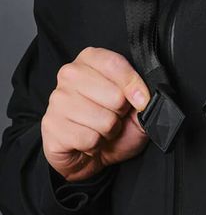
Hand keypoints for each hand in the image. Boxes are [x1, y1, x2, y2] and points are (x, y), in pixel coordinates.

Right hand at [41, 47, 150, 181]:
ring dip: (109, 131)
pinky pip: (88, 139)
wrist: (93, 154)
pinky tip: (88, 140)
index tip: (142, 101)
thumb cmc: (115, 126)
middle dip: (121, 113)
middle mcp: (70, 75)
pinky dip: (95, 145)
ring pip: (104, 120)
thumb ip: (143, 95)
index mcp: (90, 60)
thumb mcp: (136, 107)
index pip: (115, 64)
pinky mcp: (51, 125)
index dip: (134, 85)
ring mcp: (57, 99)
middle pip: (114, 95)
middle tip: (113, 116)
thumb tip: (145, 97)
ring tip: (101, 129)